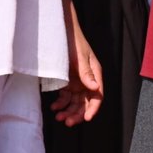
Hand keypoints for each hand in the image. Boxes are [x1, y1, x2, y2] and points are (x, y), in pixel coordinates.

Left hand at [51, 0, 102, 125]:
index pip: (98, 95)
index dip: (93, 109)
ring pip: (75, 102)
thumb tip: (95, 89)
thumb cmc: (72, 41)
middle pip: (86, 102)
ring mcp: (77, 81)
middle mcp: (88, 79)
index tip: (86, 118)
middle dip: (78, 113)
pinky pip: (66, 96)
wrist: (59, 30)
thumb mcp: (79, 56)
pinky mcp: (67, 81)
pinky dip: (61, 103)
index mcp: (95, 73)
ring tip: (58, 116)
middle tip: (67, 121)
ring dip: (68, 111)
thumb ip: (86, 73)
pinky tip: (54, 106)